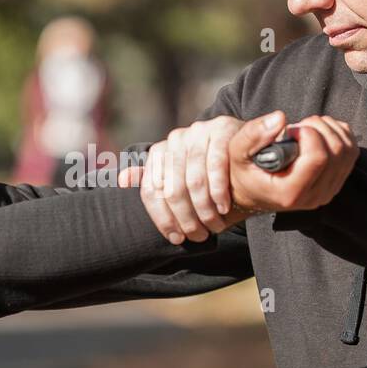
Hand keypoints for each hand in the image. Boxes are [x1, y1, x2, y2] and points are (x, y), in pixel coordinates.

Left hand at [140, 115, 246, 242]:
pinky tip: (223, 208)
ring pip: (194, 181)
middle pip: (172, 189)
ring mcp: (197, 132)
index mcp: (160, 152)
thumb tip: (120, 180)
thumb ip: (155, 181)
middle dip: (186, 219)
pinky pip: (215, 166)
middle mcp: (175, 140)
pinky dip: (219, 191)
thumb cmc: (210, 171)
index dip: (162, 218)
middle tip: (199, 236)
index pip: (152, 190)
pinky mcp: (220, 129)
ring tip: (214, 226)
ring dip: (204, 210)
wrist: (246, 147)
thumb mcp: (182, 178)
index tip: (176, 239)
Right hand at [227, 111, 358, 212]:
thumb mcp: (237, 151)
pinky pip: (352, 152)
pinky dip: (339, 134)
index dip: (308, 133)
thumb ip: (253, 134)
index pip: (319, 158)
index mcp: (290, 193)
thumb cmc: (244, 170)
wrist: (252, 190)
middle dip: (319, 127)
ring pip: (348, 150)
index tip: (291, 130)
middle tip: (297, 127)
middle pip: (337, 151)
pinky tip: (318, 133)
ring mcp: (328, 191)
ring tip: (306, 129)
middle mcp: (314, 196)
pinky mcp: (336, 183)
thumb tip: (280, 118)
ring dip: (329, 129)